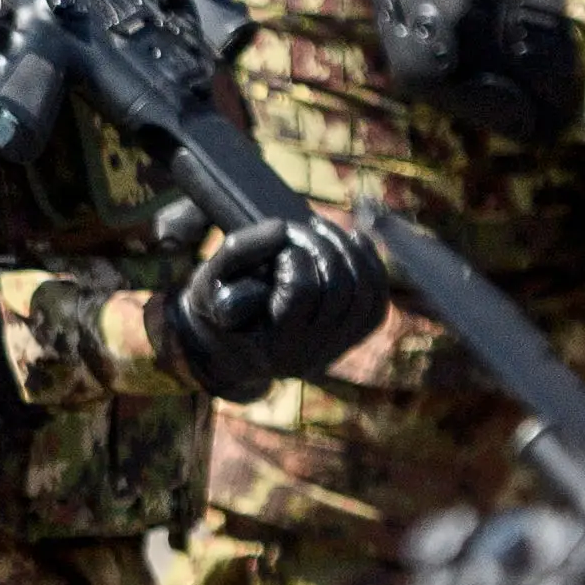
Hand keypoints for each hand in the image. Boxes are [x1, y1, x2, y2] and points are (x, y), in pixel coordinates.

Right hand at [155, 214, 386, 405]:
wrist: (228, 345)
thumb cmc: (216, 307)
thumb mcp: (209, 280)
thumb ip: (238, 251)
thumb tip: (283, 228)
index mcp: (272, 345)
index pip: (302, 291)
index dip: (295, 256)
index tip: (278, 243)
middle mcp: (308, 356)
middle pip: (338, 289)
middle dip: (323, 246)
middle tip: (301, 228)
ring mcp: (333, 351)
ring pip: (364, 293)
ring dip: (348, 250)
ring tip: (322, 230)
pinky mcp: (348, 343)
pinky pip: (375, 303)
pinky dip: (371, 266)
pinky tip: (354, 240)